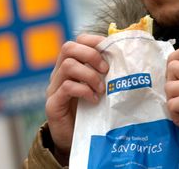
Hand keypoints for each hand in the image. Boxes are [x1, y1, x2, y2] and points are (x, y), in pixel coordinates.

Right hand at [45, 34, 108, 164]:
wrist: (73, 138)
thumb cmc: (89, 110)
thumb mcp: (97, 88)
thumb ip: (104, 74)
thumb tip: (125, 60)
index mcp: (70, 65)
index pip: (77, 41)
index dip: (94, 41)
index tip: (110, 50)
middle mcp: (59, 73)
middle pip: (68, 47)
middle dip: (91, 55)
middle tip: (106, 70)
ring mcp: (54, 87)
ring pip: (68, 65)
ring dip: (90, 75)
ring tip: (101, 89)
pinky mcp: (53, 103)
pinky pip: (67, 87)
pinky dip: (84, 90)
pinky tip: (94, 100)